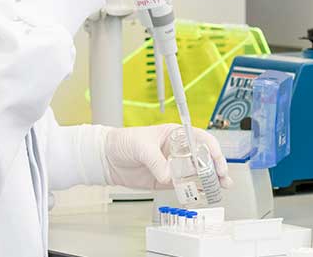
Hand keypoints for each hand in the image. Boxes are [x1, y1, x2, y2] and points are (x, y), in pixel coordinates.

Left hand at [102, 124, 231, 189]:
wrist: (106, 158)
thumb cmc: (122, 142)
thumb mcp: (140, 146)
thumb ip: (155, 161)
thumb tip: (168, 177)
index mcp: (174, 135)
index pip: (200, 139)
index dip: (212, 149)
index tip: (216, 160)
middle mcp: (178, 150)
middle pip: (204, 158)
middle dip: (217, 167)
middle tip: (222, 178)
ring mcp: (175, 166)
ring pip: (199, 173)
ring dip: (211, 180)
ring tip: (221, 187)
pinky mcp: (168, 180)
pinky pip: (186, 186)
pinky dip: (196, 190)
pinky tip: (204, 194)